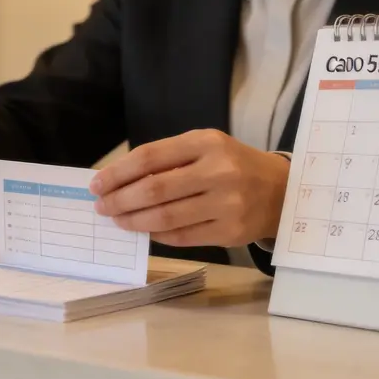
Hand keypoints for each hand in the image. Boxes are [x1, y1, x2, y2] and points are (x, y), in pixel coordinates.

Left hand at [89, 129, 290, 248]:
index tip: (97, 183)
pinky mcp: (230, 231)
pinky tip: (145, 230)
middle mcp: (218, 171)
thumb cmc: (234, 165)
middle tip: (102, 206)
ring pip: (165, 217)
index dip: (118, 172)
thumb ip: (169, 159)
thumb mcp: (207, 148)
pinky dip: (157, 234)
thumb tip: (120, 181)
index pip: (150, 157)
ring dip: (134, 221)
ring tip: (118, 220)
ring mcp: (226, 203)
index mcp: (207, 143)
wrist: (281, 191)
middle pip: (154, 189)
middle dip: (120, 200)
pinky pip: (182, 236)